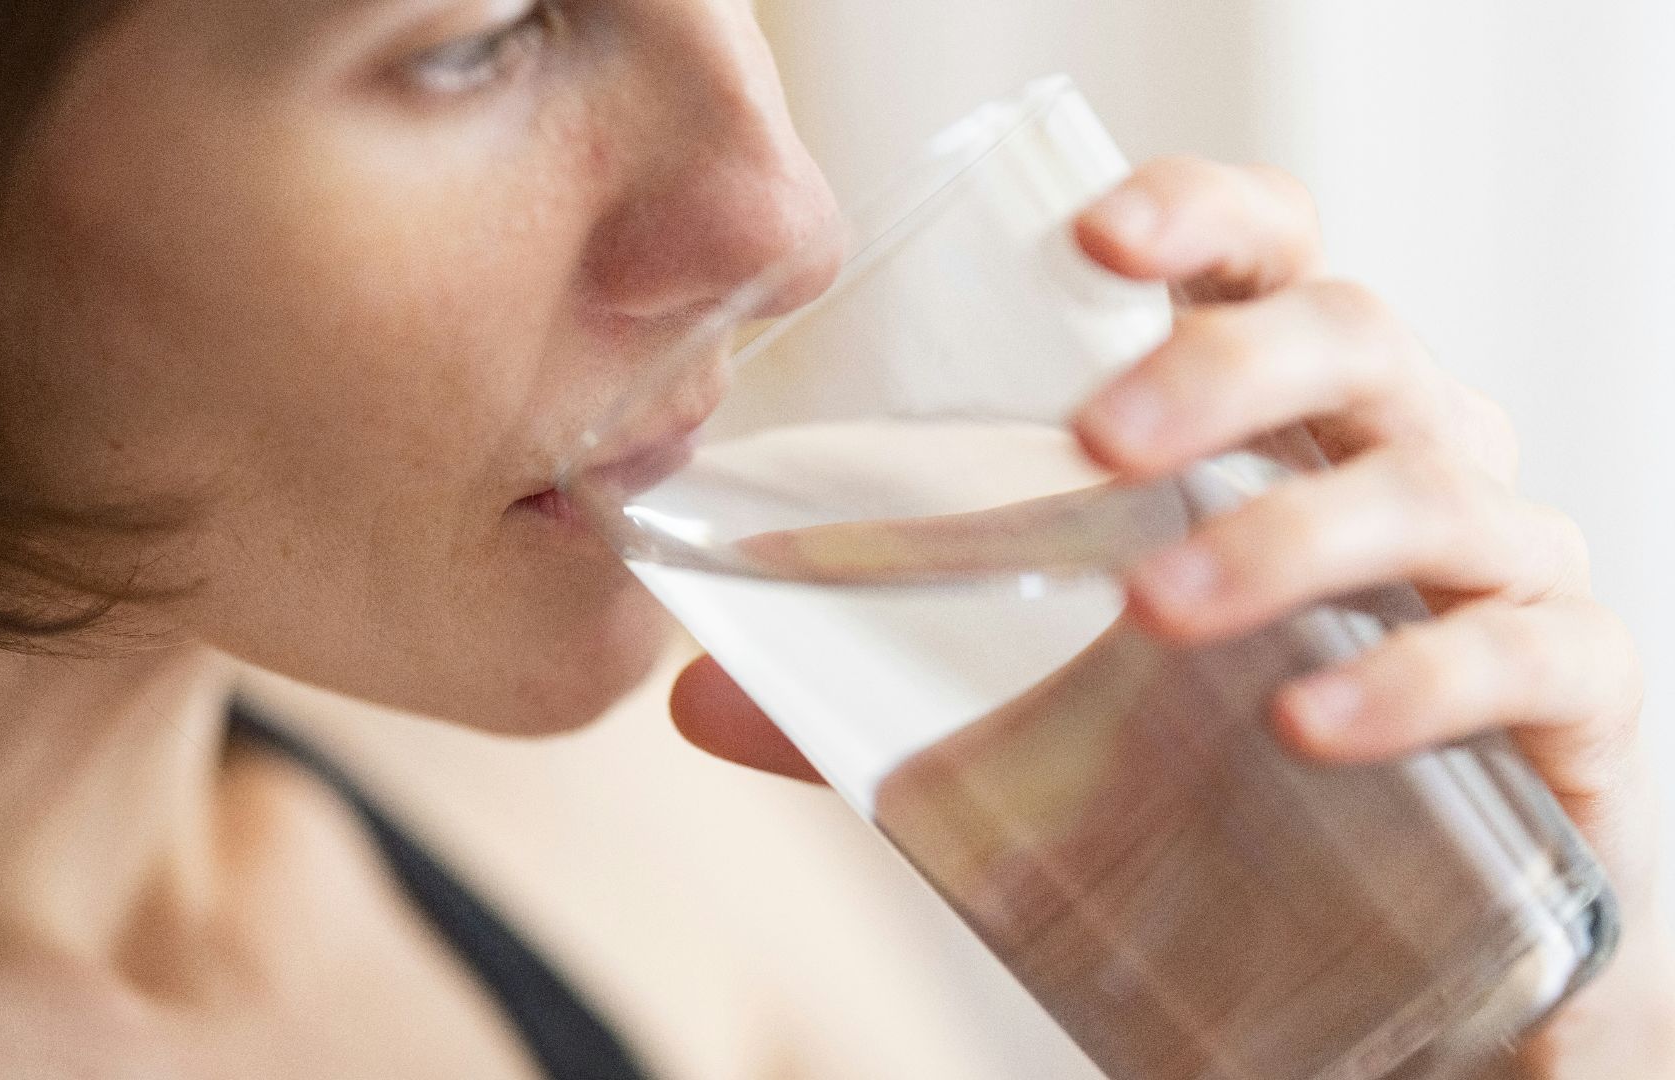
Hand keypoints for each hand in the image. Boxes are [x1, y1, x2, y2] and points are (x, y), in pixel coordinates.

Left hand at [669, 156, 1673, 1075]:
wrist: (1407, 944)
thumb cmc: (1218, 774)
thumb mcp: (1044, 719)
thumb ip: (884, 697)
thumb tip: (696, 694)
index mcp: (1279, 425)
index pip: (1264, 263)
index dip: (1197, 219)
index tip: (1092, 238)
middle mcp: (1401, 457)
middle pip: (1353, 338)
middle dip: (1225, 371)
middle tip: (1099, 445)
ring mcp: (1499, 569)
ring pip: (1430, 484)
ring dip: (1289, 534)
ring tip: (1160, 613)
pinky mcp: (1568, 699)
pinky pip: (1527, 654)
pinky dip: (1421, 679)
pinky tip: (1312, 728)